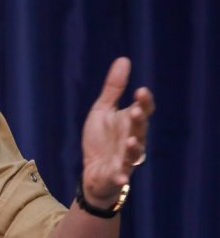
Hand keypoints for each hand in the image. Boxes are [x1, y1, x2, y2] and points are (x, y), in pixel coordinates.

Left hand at [80, 57, 155, 206]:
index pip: (143, 110)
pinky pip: (121, 176)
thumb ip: (113, 88)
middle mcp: (132, 139)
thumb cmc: (101, 138)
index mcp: (129, 122)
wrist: (93, 171)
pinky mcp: (116, 174)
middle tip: (137, 112)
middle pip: (140, 130)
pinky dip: (122, 177)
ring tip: (131, 141)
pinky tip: (122, 178)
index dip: (144, 102)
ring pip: (134, 153)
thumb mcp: (102, 110)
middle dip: (139, 122)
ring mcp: (126, 158)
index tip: (141, 91)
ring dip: (134, 148)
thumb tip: (124, 59)